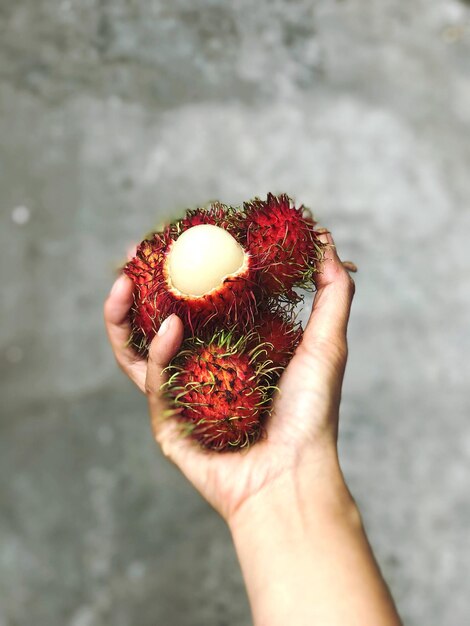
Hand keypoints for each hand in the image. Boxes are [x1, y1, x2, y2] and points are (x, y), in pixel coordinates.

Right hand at [104, 232, 354, 523]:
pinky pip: (154, 383)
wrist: (296, 476)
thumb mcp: (327, 342)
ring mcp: (181, 397)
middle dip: (139, 286)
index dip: (182, 269)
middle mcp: (201, 369)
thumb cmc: (312, 413)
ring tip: (123, 281)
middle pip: (157, 320)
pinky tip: (169, 327)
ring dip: (123, 316)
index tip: (175, 236)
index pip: (198, 301)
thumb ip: (332, 291)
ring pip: (137, 351)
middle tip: (131, 254)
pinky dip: (157, 353)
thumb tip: (324, 239)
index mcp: (230, 348)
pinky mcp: (167, 425)